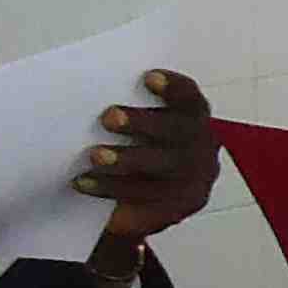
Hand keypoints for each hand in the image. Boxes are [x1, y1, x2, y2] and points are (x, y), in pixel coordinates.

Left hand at [77, 68, 220, 266]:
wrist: (127, 208)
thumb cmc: (130, 153)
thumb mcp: (133, 129)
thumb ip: (127, 109)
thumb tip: (86, 91)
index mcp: (194, 119)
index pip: (190, 99)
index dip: (174, 87)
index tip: (148, 78)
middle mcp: (201, 148)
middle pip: (179, 131)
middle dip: (144, 122)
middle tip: (109, 117)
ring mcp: (194, 181)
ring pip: (164, 166)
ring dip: (126, 158)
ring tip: (95, 155)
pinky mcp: (177, 210)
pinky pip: (146, 197)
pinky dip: (111, 187)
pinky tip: (85, 181)